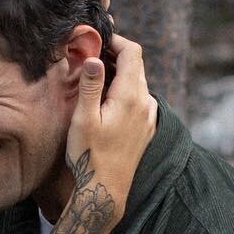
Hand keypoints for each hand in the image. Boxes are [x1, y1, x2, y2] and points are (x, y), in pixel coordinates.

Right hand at [65, 33, 155, 210]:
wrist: (106, 192)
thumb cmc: (90, 157)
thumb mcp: (84, 119)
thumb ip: (91, 85)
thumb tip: (95, 57)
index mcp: (131, 96)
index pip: (132, 52)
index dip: (116, 41)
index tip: (97, 41)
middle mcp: (146, 104)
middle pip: (136, 66)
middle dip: (115, 56)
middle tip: (91, 58)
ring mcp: (149, 118)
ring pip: (138, 83)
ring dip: (119, 75)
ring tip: (95, 80)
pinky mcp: (147, 130)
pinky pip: (140, 100)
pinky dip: (125, 92)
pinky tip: (108, 103)